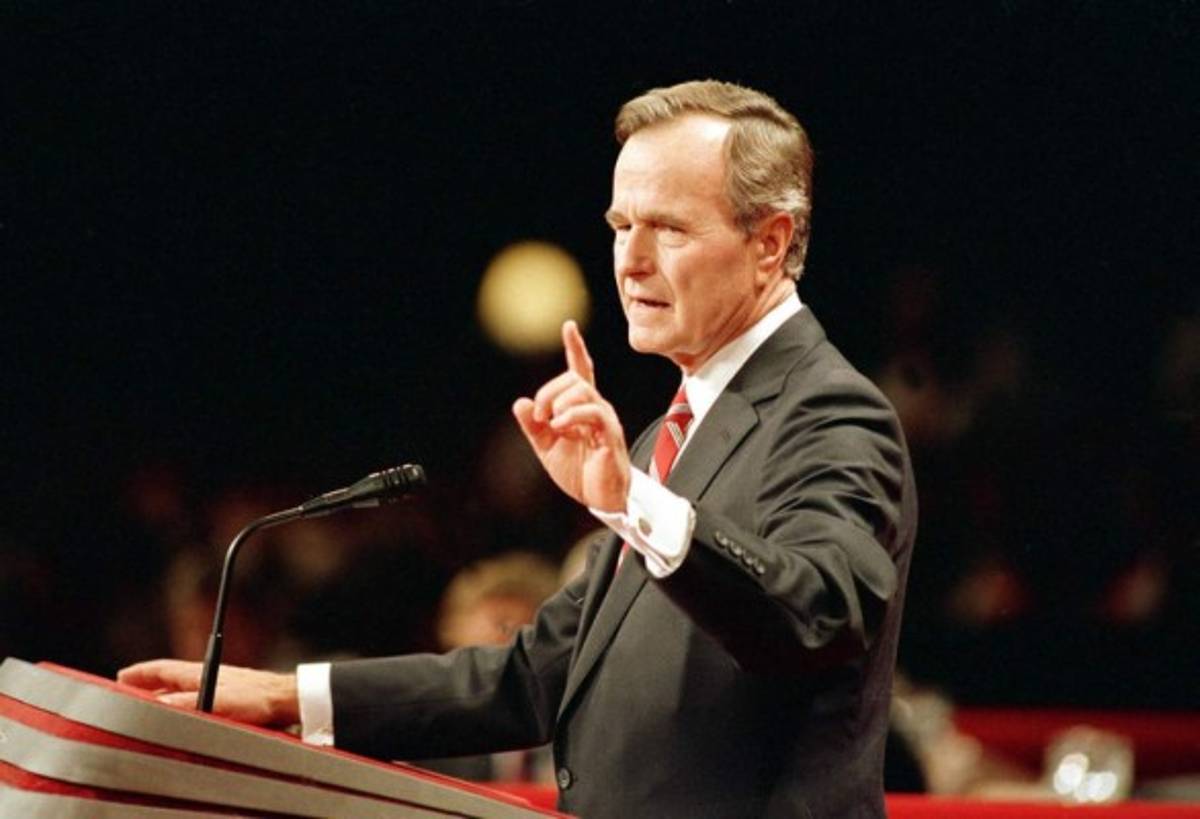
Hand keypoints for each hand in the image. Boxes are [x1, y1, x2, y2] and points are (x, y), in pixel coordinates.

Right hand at [117, 659, 299, 726]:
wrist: (288, 700)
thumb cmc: (258, 698)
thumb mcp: (219, 701)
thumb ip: (189, 703)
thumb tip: (158, 704)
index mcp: (200, 672)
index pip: (162, 669)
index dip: (140, 673)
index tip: (121, 678)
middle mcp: (208, 675)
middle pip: (169, 679)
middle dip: (148, 686)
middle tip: (129, 694)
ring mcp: (219, 685)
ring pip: (182, 690)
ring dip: (164, 697)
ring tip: (150, 707)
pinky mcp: (229, 698)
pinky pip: (197, 700)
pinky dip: (183, 707)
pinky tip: (184, 718)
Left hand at [513, 320, 630, 511]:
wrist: (600, 499)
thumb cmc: (579, 472)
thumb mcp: (546, 447)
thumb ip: (533, 426)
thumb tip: (520, 403)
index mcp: (580, 409)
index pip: (580, 370)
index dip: (575, 348)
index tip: (569, 326)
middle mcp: (595, 409)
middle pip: (574, 379)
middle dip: (549, 391)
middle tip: (539, 415)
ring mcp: (604, 420)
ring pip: (582, 391)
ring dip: (558, 402)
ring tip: (552, 423)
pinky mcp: (610, 435)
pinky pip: (593, 413)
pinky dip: (572, 416)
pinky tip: (561, 427)